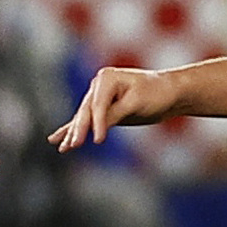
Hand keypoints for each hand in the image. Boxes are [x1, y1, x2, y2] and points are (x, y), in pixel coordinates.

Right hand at [51, 67, 179, 149]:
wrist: (170, 93)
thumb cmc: (157, 94)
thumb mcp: (136, 104)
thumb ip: (115, 114)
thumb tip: (96, 128)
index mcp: (107, 78)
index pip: (98, 106)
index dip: (96, 124)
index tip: (97, 141)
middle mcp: (98, 84)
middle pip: (86, 111)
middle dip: (79, 130)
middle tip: (72, 146)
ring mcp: (99, 96)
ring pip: (83, 118)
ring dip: (73, 133)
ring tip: (63, 148)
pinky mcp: (103, 108)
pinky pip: (86, 120)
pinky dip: (72, 130)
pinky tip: (56, 139)